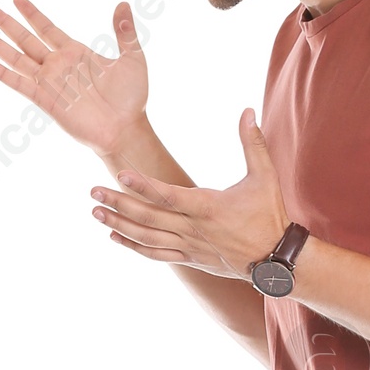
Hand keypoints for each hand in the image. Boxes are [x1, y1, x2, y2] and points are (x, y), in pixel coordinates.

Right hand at [0, 0, 147, 157]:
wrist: (125, 128)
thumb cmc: (131, 98)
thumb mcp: (132, 58)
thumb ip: (124, 31)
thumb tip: (123, 3)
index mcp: (75, 52)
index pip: (47, 28)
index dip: (32, 14)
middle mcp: (57, 65)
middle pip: (25, 39)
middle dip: (6, 23)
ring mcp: (49, 82)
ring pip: (17, 58)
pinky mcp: (45, 100)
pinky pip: (19, 83)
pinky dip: (1, 73)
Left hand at [90, 110, 290, 280]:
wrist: (276, 260)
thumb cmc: (270, 214)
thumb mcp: (265, 176)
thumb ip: (253, 143)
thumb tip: (247, 110)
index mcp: (208, 206)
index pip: (168, 195)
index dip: (142, 185)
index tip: (120, 174)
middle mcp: (193, 229)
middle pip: (148, 217)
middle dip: (118, 202)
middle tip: (93, 192)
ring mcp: (189, 246)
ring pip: (146, 237)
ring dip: (119, 224)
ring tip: (96, 212)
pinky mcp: (189, 258)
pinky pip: (156, 254)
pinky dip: (134, 246)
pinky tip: (115, 236)